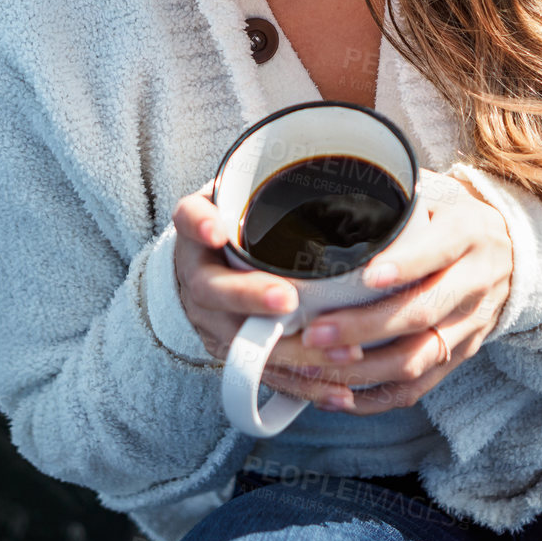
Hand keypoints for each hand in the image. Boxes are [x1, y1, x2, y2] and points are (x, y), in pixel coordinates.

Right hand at [172, 181, 364, 409]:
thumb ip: (277, 179)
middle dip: (250, 298)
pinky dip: (303, 387)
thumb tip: (353, 147)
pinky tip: (340, 393)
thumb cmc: (240, 223)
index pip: (188, 219)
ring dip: (287, 351)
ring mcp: (211, 320)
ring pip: (240, 342)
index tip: (216, 230)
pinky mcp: (232, 353)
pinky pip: (264, 375)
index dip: (200, 225)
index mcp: (198, 231)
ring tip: (335, 354)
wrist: (203, 266)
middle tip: (287, 300)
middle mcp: (197, 277)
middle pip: (212, 291)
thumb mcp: (243, 193)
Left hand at [297, 168, 512, 415]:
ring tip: (317, 365)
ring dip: (364, 369)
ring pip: (418, 358)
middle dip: (364, 327)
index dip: (405, 266)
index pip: (438, 251)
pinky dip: (376, 398)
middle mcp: (475, 284)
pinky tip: (337, 395)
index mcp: (468, 234)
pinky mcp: (460, 356)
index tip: (366, 276)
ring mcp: (469, 326)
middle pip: (422, 313)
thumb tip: (334, 179)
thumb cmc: (455, 218)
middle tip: (315, 332)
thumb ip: (396, 195)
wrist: (516, 254)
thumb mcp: (439, 194)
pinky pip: (419, 387)